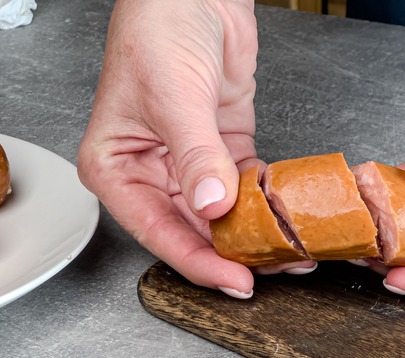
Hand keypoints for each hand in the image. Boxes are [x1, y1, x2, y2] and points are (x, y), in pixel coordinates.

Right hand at [78, 0, 313, 298]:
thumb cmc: (159, 29)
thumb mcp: (174, 97)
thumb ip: (195, 156)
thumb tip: (211, 206)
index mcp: (116, 167)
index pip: (156, 231)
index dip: (198, 261)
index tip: (234, 282)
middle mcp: (149, 171)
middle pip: (191, 230)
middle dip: (231, 253)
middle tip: (272, 271)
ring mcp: (188, 162)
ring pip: (221, 214)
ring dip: (253, 232)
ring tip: (289, 250)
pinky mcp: (222, 148)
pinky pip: (243, 185)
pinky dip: (265, 201)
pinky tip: (287, 214)